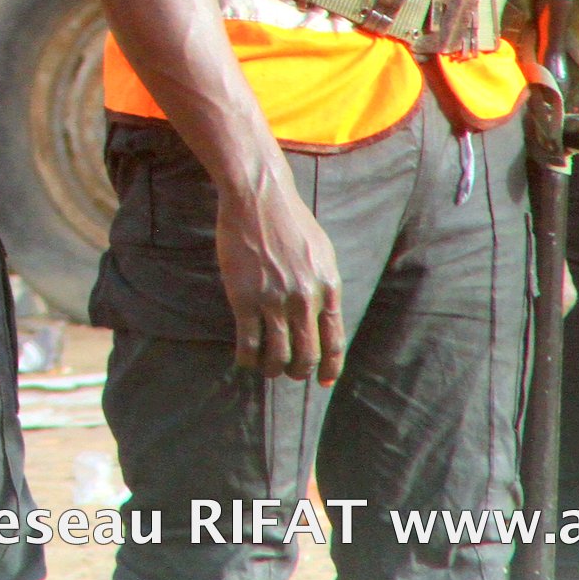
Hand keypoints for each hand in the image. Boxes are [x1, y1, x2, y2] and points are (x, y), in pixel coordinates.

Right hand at [216, 165, 341, 381]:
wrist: (258, 198)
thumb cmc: (290, 221)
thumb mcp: (321, 254)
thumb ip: (324, 287)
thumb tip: (324, 319)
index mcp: (327, 288)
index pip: (334, 342)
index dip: (330, 368)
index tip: (324, 381)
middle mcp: (304, 298)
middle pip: (307, 355)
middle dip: (299, 371)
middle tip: (290, 373)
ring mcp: (273, 299)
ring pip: (278, 355)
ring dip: (273, 369)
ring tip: (267, 368)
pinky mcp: (244, 298)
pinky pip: (249, 342)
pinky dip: (248, 358)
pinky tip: (245, 359)